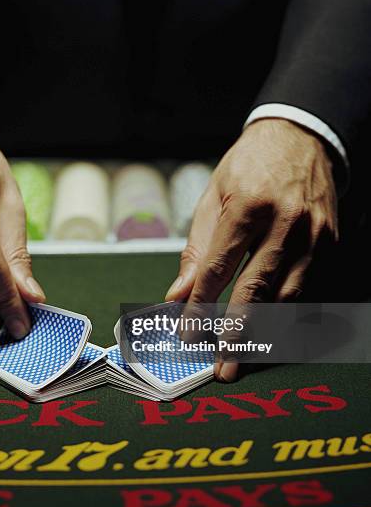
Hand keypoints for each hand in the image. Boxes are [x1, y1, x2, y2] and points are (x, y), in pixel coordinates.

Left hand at [166, 119, 337, 381]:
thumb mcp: (212, 199)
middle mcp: (285, 221)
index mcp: (247, 204)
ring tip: (244, 358)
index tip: (187, 332)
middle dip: (236, 334)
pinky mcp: (330, 241)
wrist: (298, 139)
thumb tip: (176, 295)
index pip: (220, 267)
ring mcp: (314, 233)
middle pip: (257, 289)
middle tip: (223, 367)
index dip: (202, 304)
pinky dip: (289, 313)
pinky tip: (274, 333)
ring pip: (288, 296)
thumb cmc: (247, 168)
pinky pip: (308, 287)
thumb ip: (196, 250)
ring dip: (264, 332)